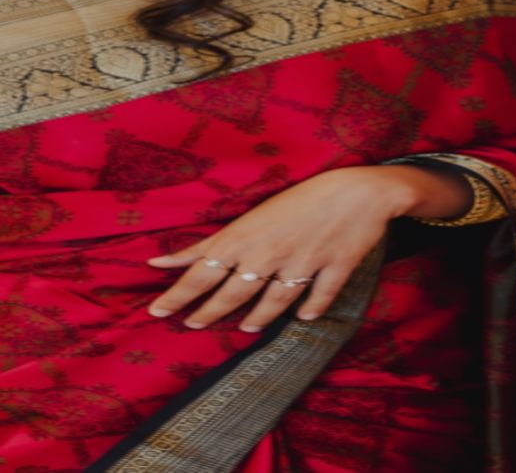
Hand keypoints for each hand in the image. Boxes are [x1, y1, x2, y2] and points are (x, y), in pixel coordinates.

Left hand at [145, 164, 470, 331]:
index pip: (200, 273)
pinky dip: (309, 309)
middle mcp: (267, 257)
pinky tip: (303, 316)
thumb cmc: (301, 193)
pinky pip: (316, 300)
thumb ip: (215, 242)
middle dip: (205, 314)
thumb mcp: (251, 214)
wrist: (359, 189)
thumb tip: (174, 260)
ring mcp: (300, 269)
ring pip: (270, 304)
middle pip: (229, 295)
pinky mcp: (331, 275)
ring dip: (255, 317)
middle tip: (189, 326)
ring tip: (244, 327)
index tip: (156, 311)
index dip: (176, 294)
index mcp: (244, 238)